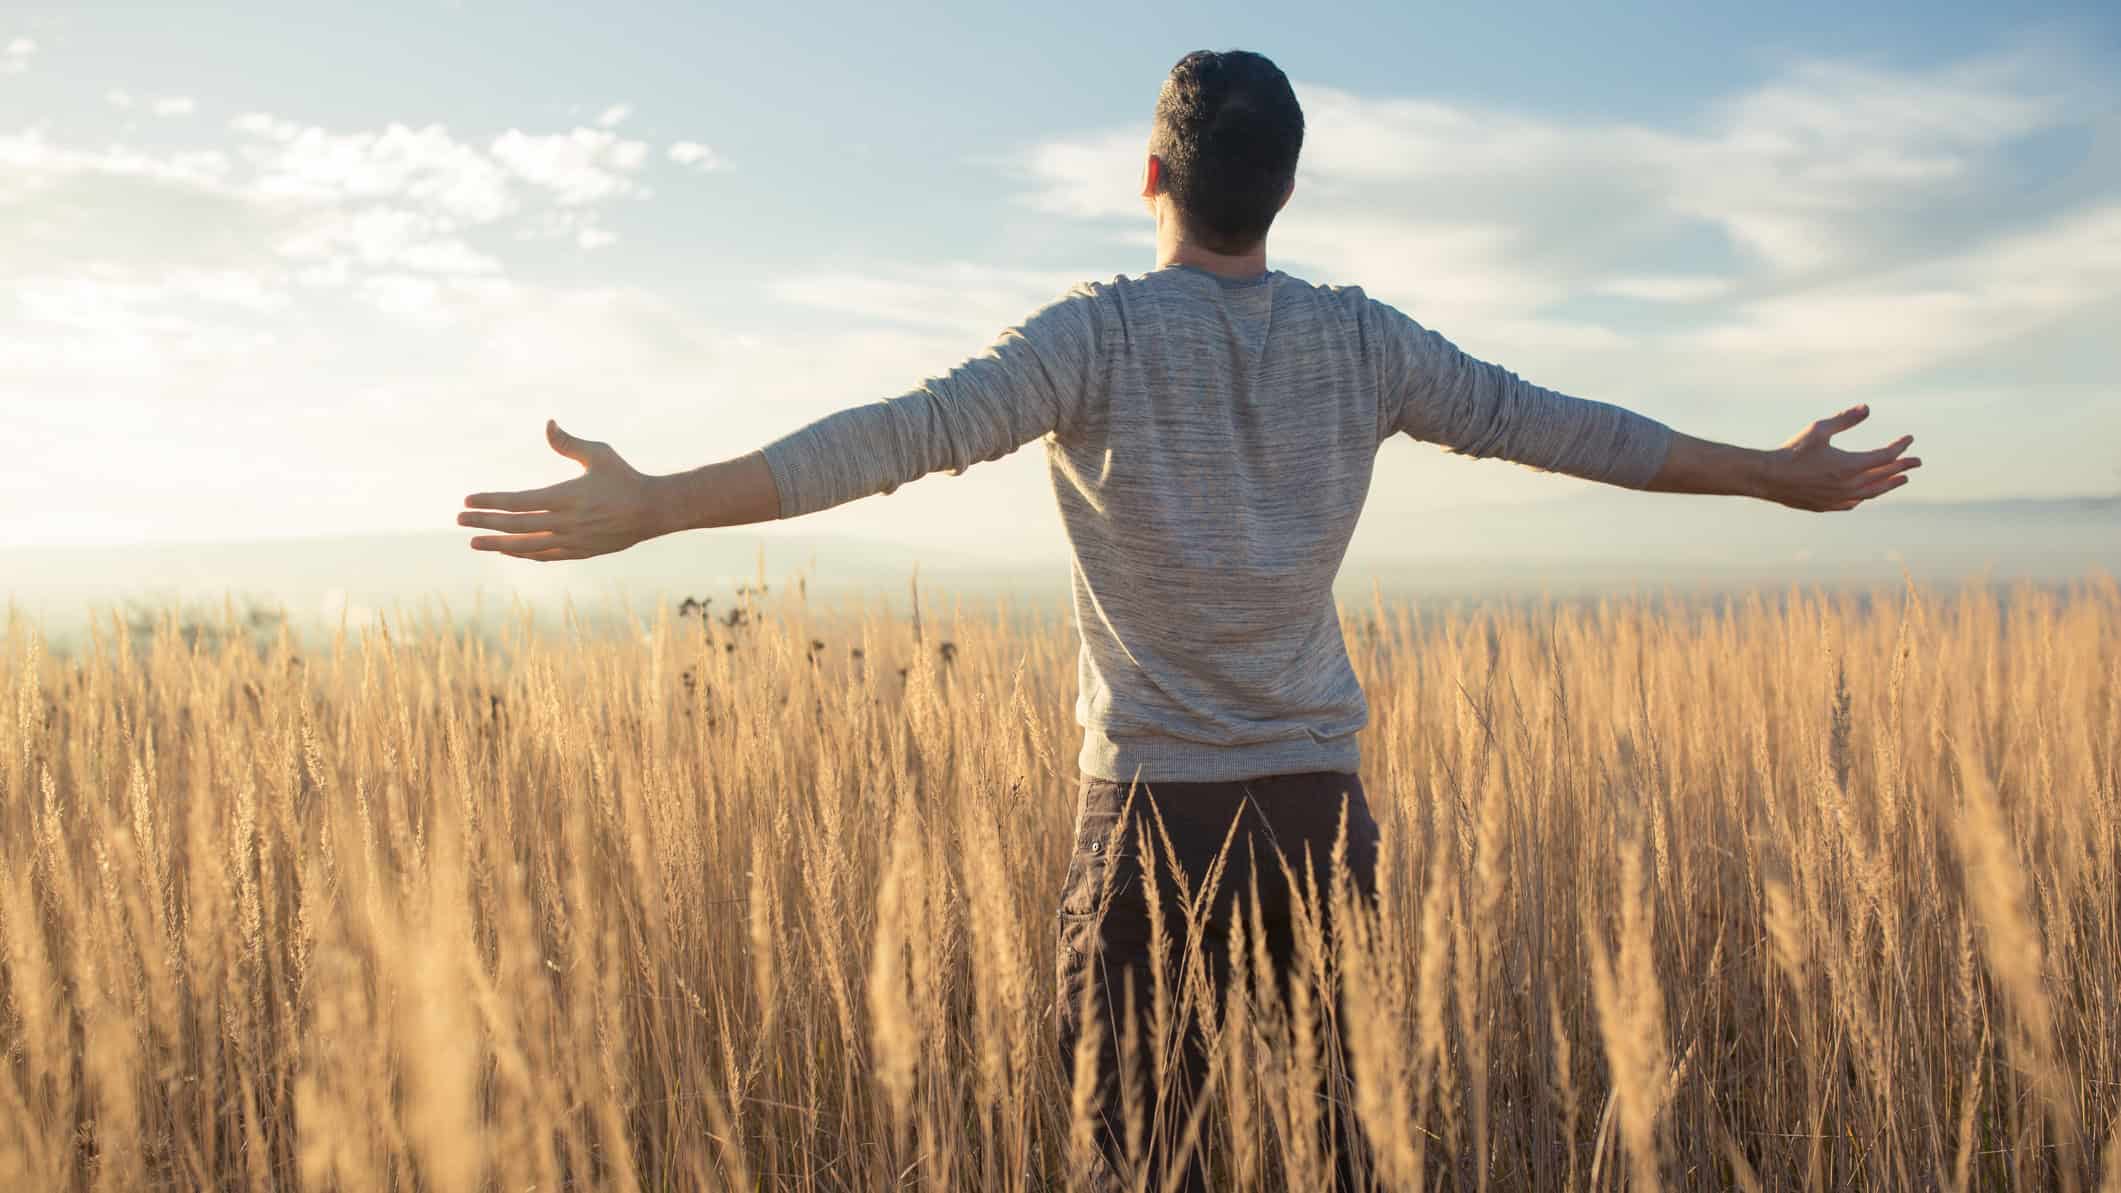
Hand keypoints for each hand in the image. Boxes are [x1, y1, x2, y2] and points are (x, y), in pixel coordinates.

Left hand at [458, 420, 664, 559]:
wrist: (653, 510)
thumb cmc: (625, 477)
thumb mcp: (599, 454)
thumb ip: (569, 443)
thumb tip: (548, 424)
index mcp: (566, 497)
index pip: (518, 502)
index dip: (490, 501)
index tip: (468, 499)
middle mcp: (566, 522)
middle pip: (516, 525)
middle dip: (484, 522)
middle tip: (459, 519)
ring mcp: (572, 541)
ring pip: (526, 545)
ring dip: (498, 544)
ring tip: (474, 542)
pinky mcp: (580, 552)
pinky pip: (545, 556)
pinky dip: (523, 553)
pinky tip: (507, 550)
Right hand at [1761, 405, 1920, 511]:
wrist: (1768, 477)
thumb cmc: (1793, 450)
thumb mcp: (1819, 429)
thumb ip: (1845, 419)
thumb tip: (1867, 408)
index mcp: (1850, 465)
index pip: (1885, 456)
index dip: (1900, 447)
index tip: (1910, 439)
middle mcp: (1849, 485)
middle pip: (1884, 476)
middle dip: (1902, 467)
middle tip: (1917, 462)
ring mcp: (1838, 499)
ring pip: (1872, 493)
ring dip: (1888, 485)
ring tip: (1901, 480)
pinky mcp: (1826, 506)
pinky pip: (1853, 503)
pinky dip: (1865, 497)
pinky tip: (1866, 495)